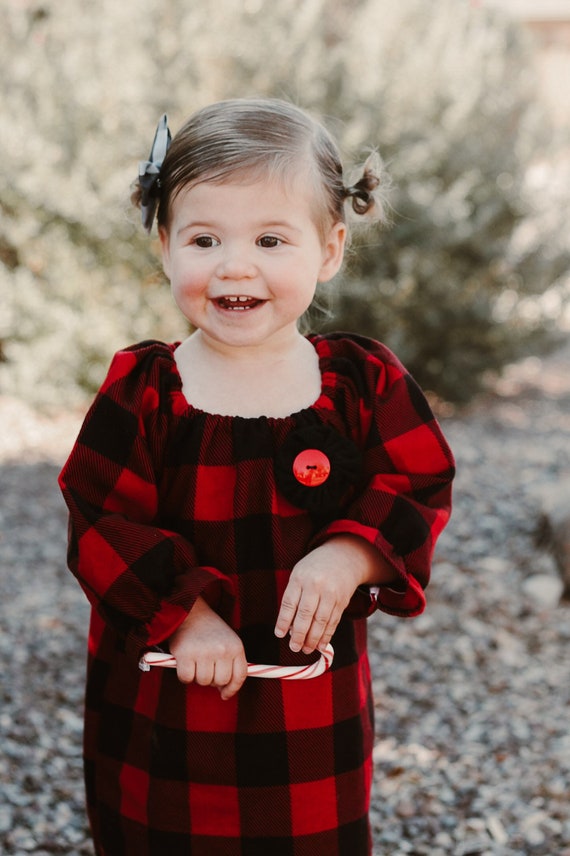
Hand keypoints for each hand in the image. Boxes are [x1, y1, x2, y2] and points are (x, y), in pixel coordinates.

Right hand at [169, 597, 246, 699]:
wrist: (190, 611)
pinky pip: (186, 678)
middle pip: (220, 681)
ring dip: (197, 676)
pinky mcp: (186, 654)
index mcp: (236, 646)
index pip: (239, 676)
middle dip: (212, 679)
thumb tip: (224, 692)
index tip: (224, 694)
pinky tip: (184, 661)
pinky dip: (184, 674)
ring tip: (195, 660)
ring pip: (203, 681)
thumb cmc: (209, 630)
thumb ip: (229, 663)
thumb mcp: (227, 641)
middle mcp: (222, 650)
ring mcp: (204, 652)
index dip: (232, 689)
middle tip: (205, 667)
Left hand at [274, 536, 397, 654]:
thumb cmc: (314, 569)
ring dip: (313, 639)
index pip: (290, 603)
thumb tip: (288, 627)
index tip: (279, 635)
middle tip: (294, 648)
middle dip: (299, 634)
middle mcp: (316, 585)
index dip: (283, 621)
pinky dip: (327, 635)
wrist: (343, 556)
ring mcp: (331, 593)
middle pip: (306, 614)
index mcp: (300, 578)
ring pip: (321, 621)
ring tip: (306, 649)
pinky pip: (333, 621)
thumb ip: (293, 597)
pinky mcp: (342, 601)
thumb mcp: (299, 574)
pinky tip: (320, 645)